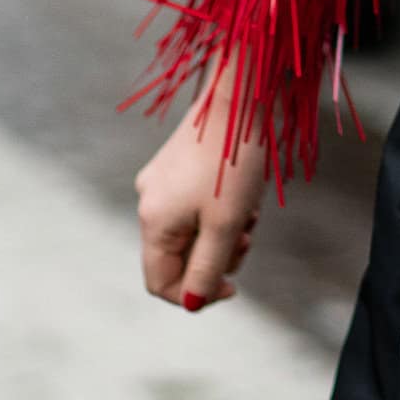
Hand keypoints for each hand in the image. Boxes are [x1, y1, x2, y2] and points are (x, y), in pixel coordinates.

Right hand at [135, 80, 267, 311]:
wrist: (239, 98)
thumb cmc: (233, 163)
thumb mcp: (225, 226)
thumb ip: (206, 269)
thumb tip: (192, 302)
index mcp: (152, 220)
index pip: (160, 282)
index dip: (195, 294)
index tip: (233, 288)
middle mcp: (148, 202)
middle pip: (179, 255)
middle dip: (217, 255)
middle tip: (247, 237)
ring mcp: (161, 182)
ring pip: (192, 230)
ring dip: (224, 231)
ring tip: (250, 209)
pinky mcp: (177, 166)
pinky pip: (197, 205)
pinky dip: (221, 209)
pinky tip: (245, 191)